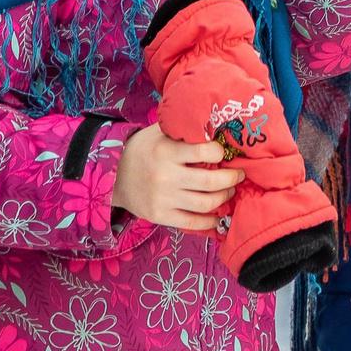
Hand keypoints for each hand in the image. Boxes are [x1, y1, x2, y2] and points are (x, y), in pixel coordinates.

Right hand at [110, 124, 242, 232]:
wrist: (111, 175)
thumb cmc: (143, 149)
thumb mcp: (160, 132)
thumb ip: (184, 130)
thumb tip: (218, 128)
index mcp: (166, 151)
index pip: (205, 152)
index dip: (220, 153)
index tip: (224, 153)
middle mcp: (165, 176)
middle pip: (210, 181)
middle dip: (232, 178)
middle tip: (239, 174)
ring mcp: (162, 198)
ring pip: (205, 203)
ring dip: (224, 197)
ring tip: (229, 190)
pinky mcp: (159, 216)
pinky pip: (191, 222)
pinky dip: (210, 221)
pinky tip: (219, 215)